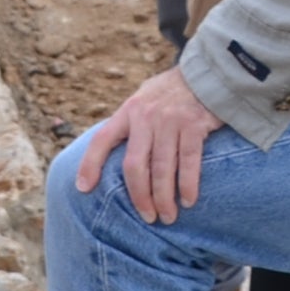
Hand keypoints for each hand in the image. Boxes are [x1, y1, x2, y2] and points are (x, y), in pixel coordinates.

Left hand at [78, 65, 231, 222]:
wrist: (207, 73)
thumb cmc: (171, 92)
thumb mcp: (144, 99)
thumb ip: (130, 123)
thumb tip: (112, 154)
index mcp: (128, 111)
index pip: (101, 140)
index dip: (89, 165)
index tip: (82, 189)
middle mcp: (145, 116)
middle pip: (134, 165)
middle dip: (139, 196)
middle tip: (146, 217)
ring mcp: (170, 121)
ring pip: (162, 168)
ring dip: (164, 197)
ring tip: (167, 217)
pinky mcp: (195, 125)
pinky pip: (189, 161)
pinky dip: (188, 185)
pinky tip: (188, 201)